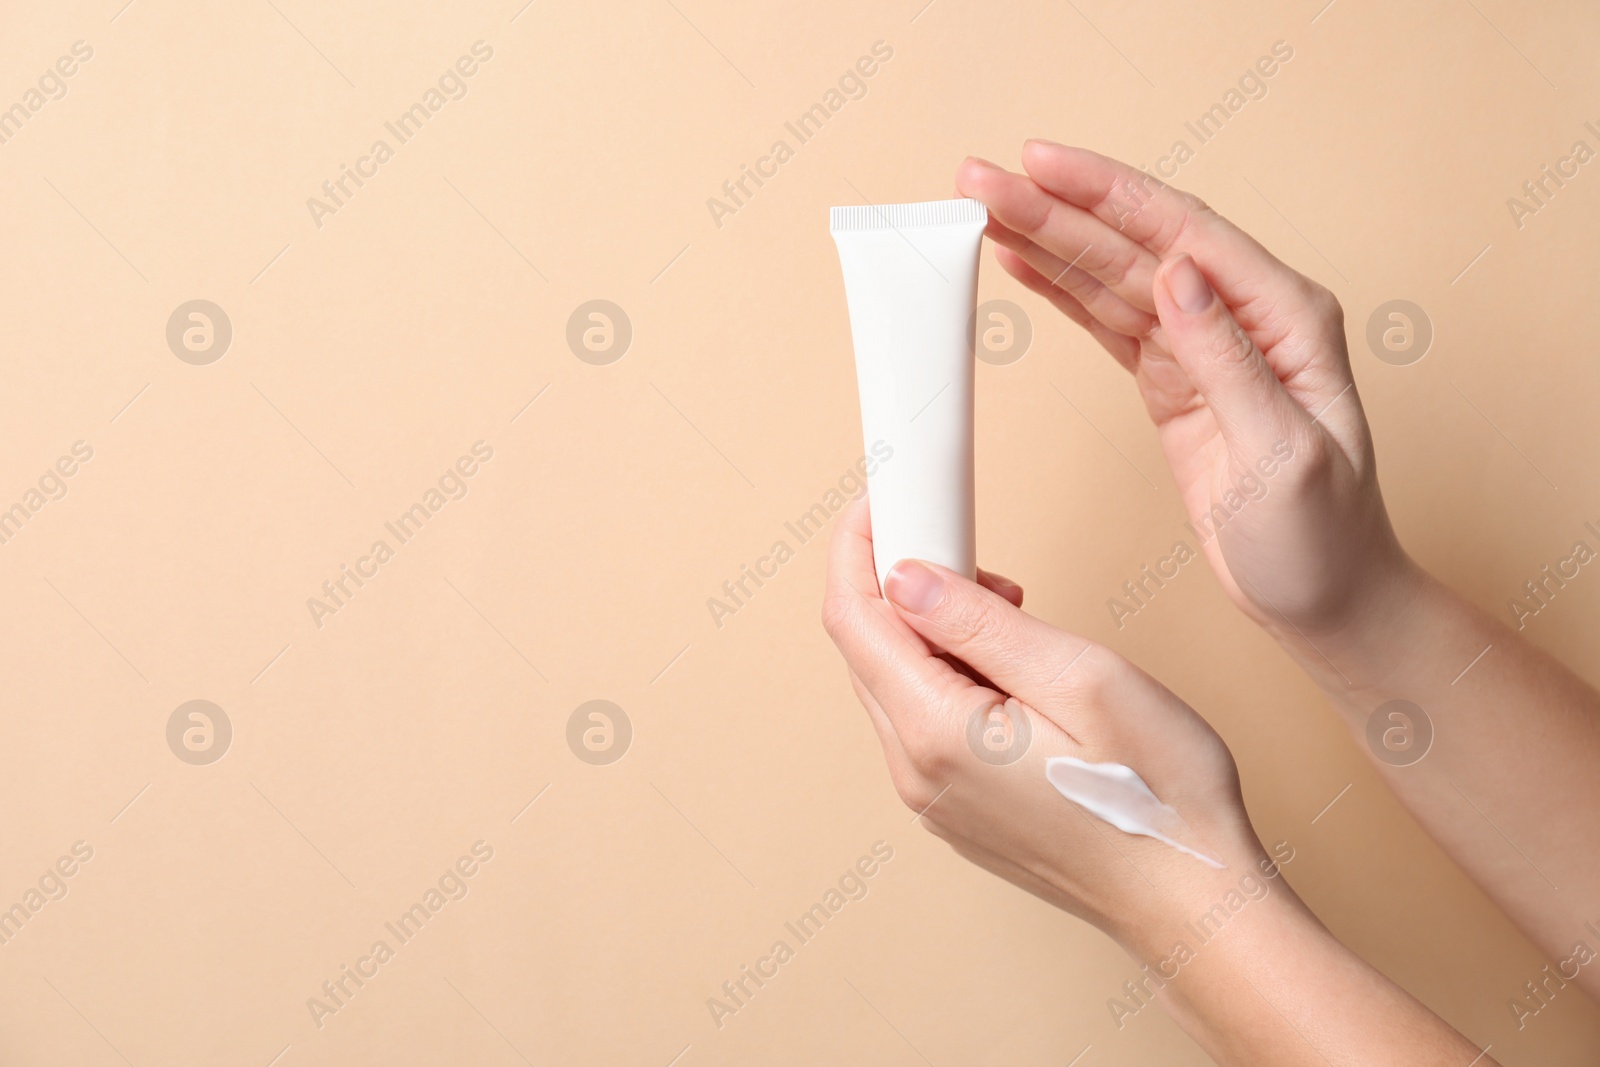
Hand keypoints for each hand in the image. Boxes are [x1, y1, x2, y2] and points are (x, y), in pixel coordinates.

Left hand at [822, 498, 1498, 1063]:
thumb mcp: (1078, 676)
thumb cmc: (1157, 794)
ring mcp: (932, 798)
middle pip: (867, 648)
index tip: (887, 501)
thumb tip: (904, 577)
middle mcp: (915, 772)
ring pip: (895, 683)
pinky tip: (1012, 667)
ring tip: (1013, 611)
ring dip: (934, 629)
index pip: (854, 619)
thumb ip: (977, 623)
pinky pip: (923, 721)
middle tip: (973, 549)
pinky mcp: (956, 808)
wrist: (1191, 900)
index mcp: (934, 734)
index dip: (859, 547)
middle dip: (903, 582)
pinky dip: (949, 673)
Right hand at [955, 144, 1413, 636]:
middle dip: (1057, 207)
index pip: (1185, 233)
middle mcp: (1246, 315)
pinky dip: (1061, 291)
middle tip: (981, 179)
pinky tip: (1020, 261)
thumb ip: (1228, 360)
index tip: (1041, 164)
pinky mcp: (1173, 379)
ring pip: (1114, 276)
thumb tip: (1176, 274)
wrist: (1326, 598)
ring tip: (981, 208)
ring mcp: (1205, 344)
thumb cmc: (1322, 537)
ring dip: (1048, 241)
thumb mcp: (1280, 455)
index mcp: (1286, 317)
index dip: (1108, 194)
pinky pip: (1108, 321)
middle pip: (1137, 244)